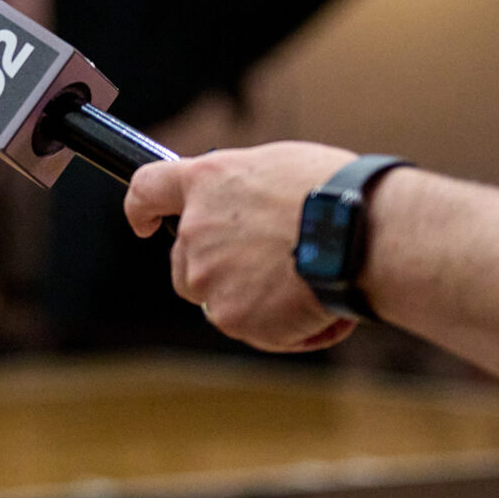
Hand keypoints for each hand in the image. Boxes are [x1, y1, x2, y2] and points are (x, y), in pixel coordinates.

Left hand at [124, 142, 360, 352]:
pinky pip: (255, 330)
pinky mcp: (233, 317)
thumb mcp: (275, 167)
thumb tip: (242, 206)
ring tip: (307, 281)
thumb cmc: (333, 191)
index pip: (146, 190)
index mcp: (205, 183)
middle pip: (184, 262)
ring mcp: (208, 276)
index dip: (140, 208)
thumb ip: (240, 191)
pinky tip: (318, 305)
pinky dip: (285, 328)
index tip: (142, 222)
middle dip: (217, 269)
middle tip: (270, 264)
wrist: (359, 234)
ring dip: (253, 299)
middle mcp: (195, 229)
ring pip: (218, 299)